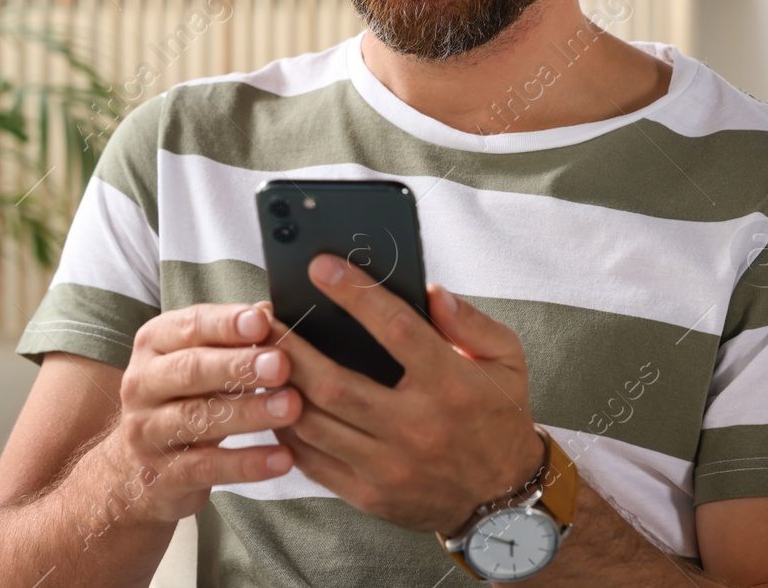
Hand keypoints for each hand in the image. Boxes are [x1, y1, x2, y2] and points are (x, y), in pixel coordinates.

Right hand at [98, 303, 304, 523]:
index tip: (262, 322)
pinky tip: (283, 458)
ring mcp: (147, 432)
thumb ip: (230, 338)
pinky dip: (248, 464)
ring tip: (291, 407)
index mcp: (153, 345)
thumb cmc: (179, 401)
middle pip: (190, 370)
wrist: (133, 472)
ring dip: (249, 413)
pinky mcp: (162, 475)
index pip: (188, 326)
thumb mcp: (197, 363)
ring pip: (198, 419)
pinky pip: (208, 468)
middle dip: (238, 366)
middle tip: (281, 365)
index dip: (225, 324)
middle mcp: (143, 384)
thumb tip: (269, 311)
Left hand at [265, 253, 544, 535]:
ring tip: (261, 357)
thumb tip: (429, 292)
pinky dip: (287, 429)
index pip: (395, 329)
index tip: (321, 267)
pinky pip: (312, 461)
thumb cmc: (498, 417)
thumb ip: (470, 321)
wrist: (504, 501)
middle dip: (291, 347)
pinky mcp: (370, 494)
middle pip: (334, 382)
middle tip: (267, 318)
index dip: (354, 293)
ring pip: (314, 423)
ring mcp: (390, 466)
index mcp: (451, 385)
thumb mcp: (506, 359)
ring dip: (280, 388)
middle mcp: (417, 427)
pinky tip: (275, 402)